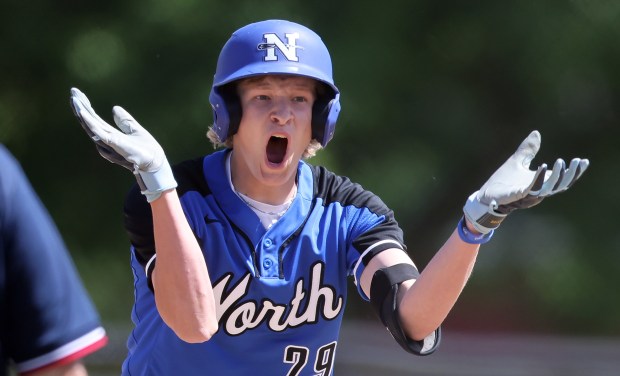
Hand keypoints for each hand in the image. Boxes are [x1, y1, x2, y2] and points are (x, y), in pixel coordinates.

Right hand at [70, 87, 176, 201]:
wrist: (155, 160)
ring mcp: (109, 142)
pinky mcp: (114, 144)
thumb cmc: (146, 149)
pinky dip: (90, 123)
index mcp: (111, 135)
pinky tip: (83, 113)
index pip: (95, 119)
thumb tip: (114, 108)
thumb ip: (124, 120)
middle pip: (89, 121)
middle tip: (73, 92)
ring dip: (82, 112)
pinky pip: (98, 132)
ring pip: (90, 126)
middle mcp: (106, 139)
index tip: (78, 94)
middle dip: (80, 107)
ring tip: (75, 99)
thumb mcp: (134, 129)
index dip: (87, 107)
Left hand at [463, 130, 588, 233]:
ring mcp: (528, 195)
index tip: (584, 161)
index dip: (575, 171)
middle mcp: (537, 190)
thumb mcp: (517, 161)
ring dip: (556, 176)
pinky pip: (531, 189)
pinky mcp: (517, 196)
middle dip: (570, 174)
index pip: (562, 178)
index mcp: (540, 182)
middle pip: (560, 185)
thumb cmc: (503, 181)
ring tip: (560, 162)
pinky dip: (538, 179)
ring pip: (548, 188)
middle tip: (576, 160)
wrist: (486, 194)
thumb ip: (528, 149)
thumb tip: (536, 132)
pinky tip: (542, 167)